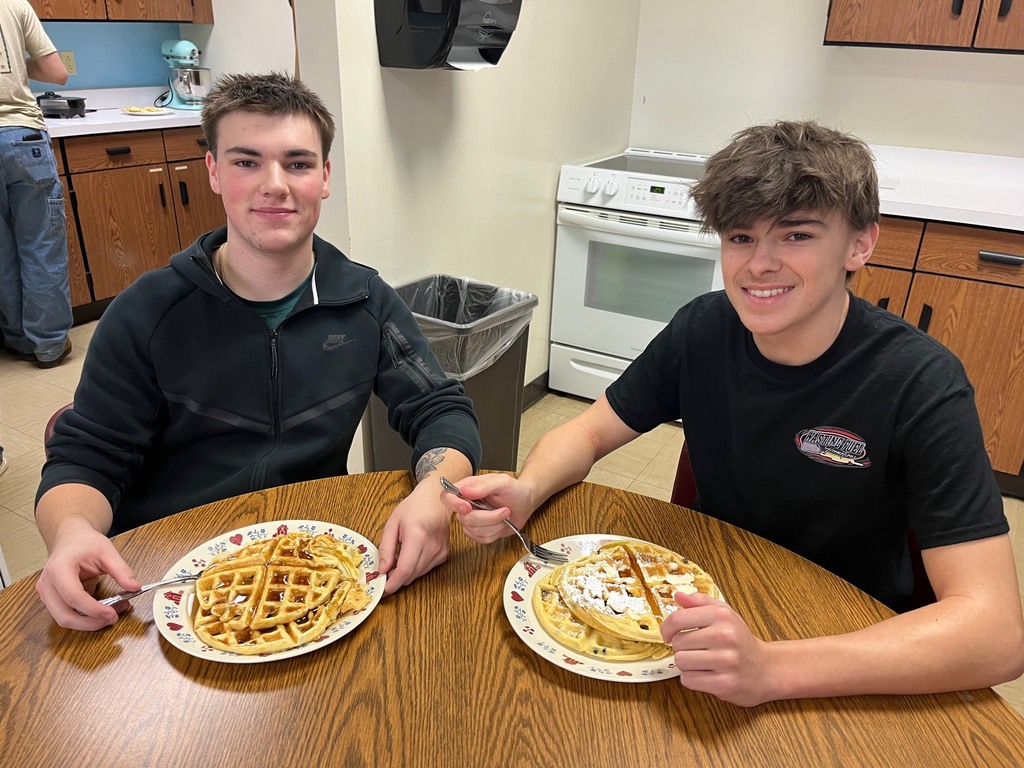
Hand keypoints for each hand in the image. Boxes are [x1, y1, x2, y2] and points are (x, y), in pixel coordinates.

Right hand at [35, 517, 140, 630]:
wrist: (69, 538)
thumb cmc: (84, 542)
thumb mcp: (107, 551)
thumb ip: (121, 570)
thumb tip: (135, 587)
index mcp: (59, 569)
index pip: (73, 596)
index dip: (93, 609)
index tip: (112, 614)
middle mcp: (47, 584)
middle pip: (64, 616)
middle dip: (90, 623)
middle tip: (113, 618)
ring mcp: (46, 594)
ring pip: (64, 620)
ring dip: (88, 622)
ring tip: (112, 613)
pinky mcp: (51, 600)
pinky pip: (67, 615)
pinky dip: (85, 618)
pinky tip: (103, 609)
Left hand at [377, 481, 451, 594]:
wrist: (437, 499)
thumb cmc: (414, 507)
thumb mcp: (392, 524)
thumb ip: (386, 548)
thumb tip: (382, 570)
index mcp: (417, 536)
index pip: (405, 569)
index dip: (392, 583)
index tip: (382, 590)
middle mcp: (432, 546)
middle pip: (411, 575)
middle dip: (396, 577)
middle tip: (386, 569)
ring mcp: (440, 552)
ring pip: (418, 575)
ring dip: (406, 572)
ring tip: (400, 555)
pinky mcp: (444, 555)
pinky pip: (425, 569)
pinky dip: (415, 567)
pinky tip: (412, 553)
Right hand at [441, 473, 531, 543]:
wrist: (525, 503)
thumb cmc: (514, 489)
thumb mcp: (502, 482)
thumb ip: (483, 486)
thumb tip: (464, 491)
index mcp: (468, 488)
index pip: (447, 496)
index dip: (453, 504)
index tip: (468, 507)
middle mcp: (466, 504)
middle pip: (463, 518)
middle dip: (487, 517)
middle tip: (504, 510)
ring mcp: (472, 519)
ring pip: (473, 530)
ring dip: (494, 525)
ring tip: (505, 514)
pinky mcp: (479, 532)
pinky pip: (481, 539)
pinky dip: (495, 533)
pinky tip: (501, 524)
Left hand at [660, 591, 772, 706]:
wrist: (765, 669)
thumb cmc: (740, 640)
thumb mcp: (724, 614)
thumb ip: (700, 602)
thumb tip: (678, 596)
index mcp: (722, 616)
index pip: (677, 619)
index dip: (666, 628)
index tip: (667, 634)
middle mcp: (725, 636)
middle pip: (677, 643)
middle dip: (682, 647)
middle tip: (696, 649)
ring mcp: (725, 661)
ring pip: (681, 662)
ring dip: (686, 664)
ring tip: (701, 662)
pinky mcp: (724, 684)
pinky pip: (688, 680)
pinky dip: (692, 678)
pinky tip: (706, 674)